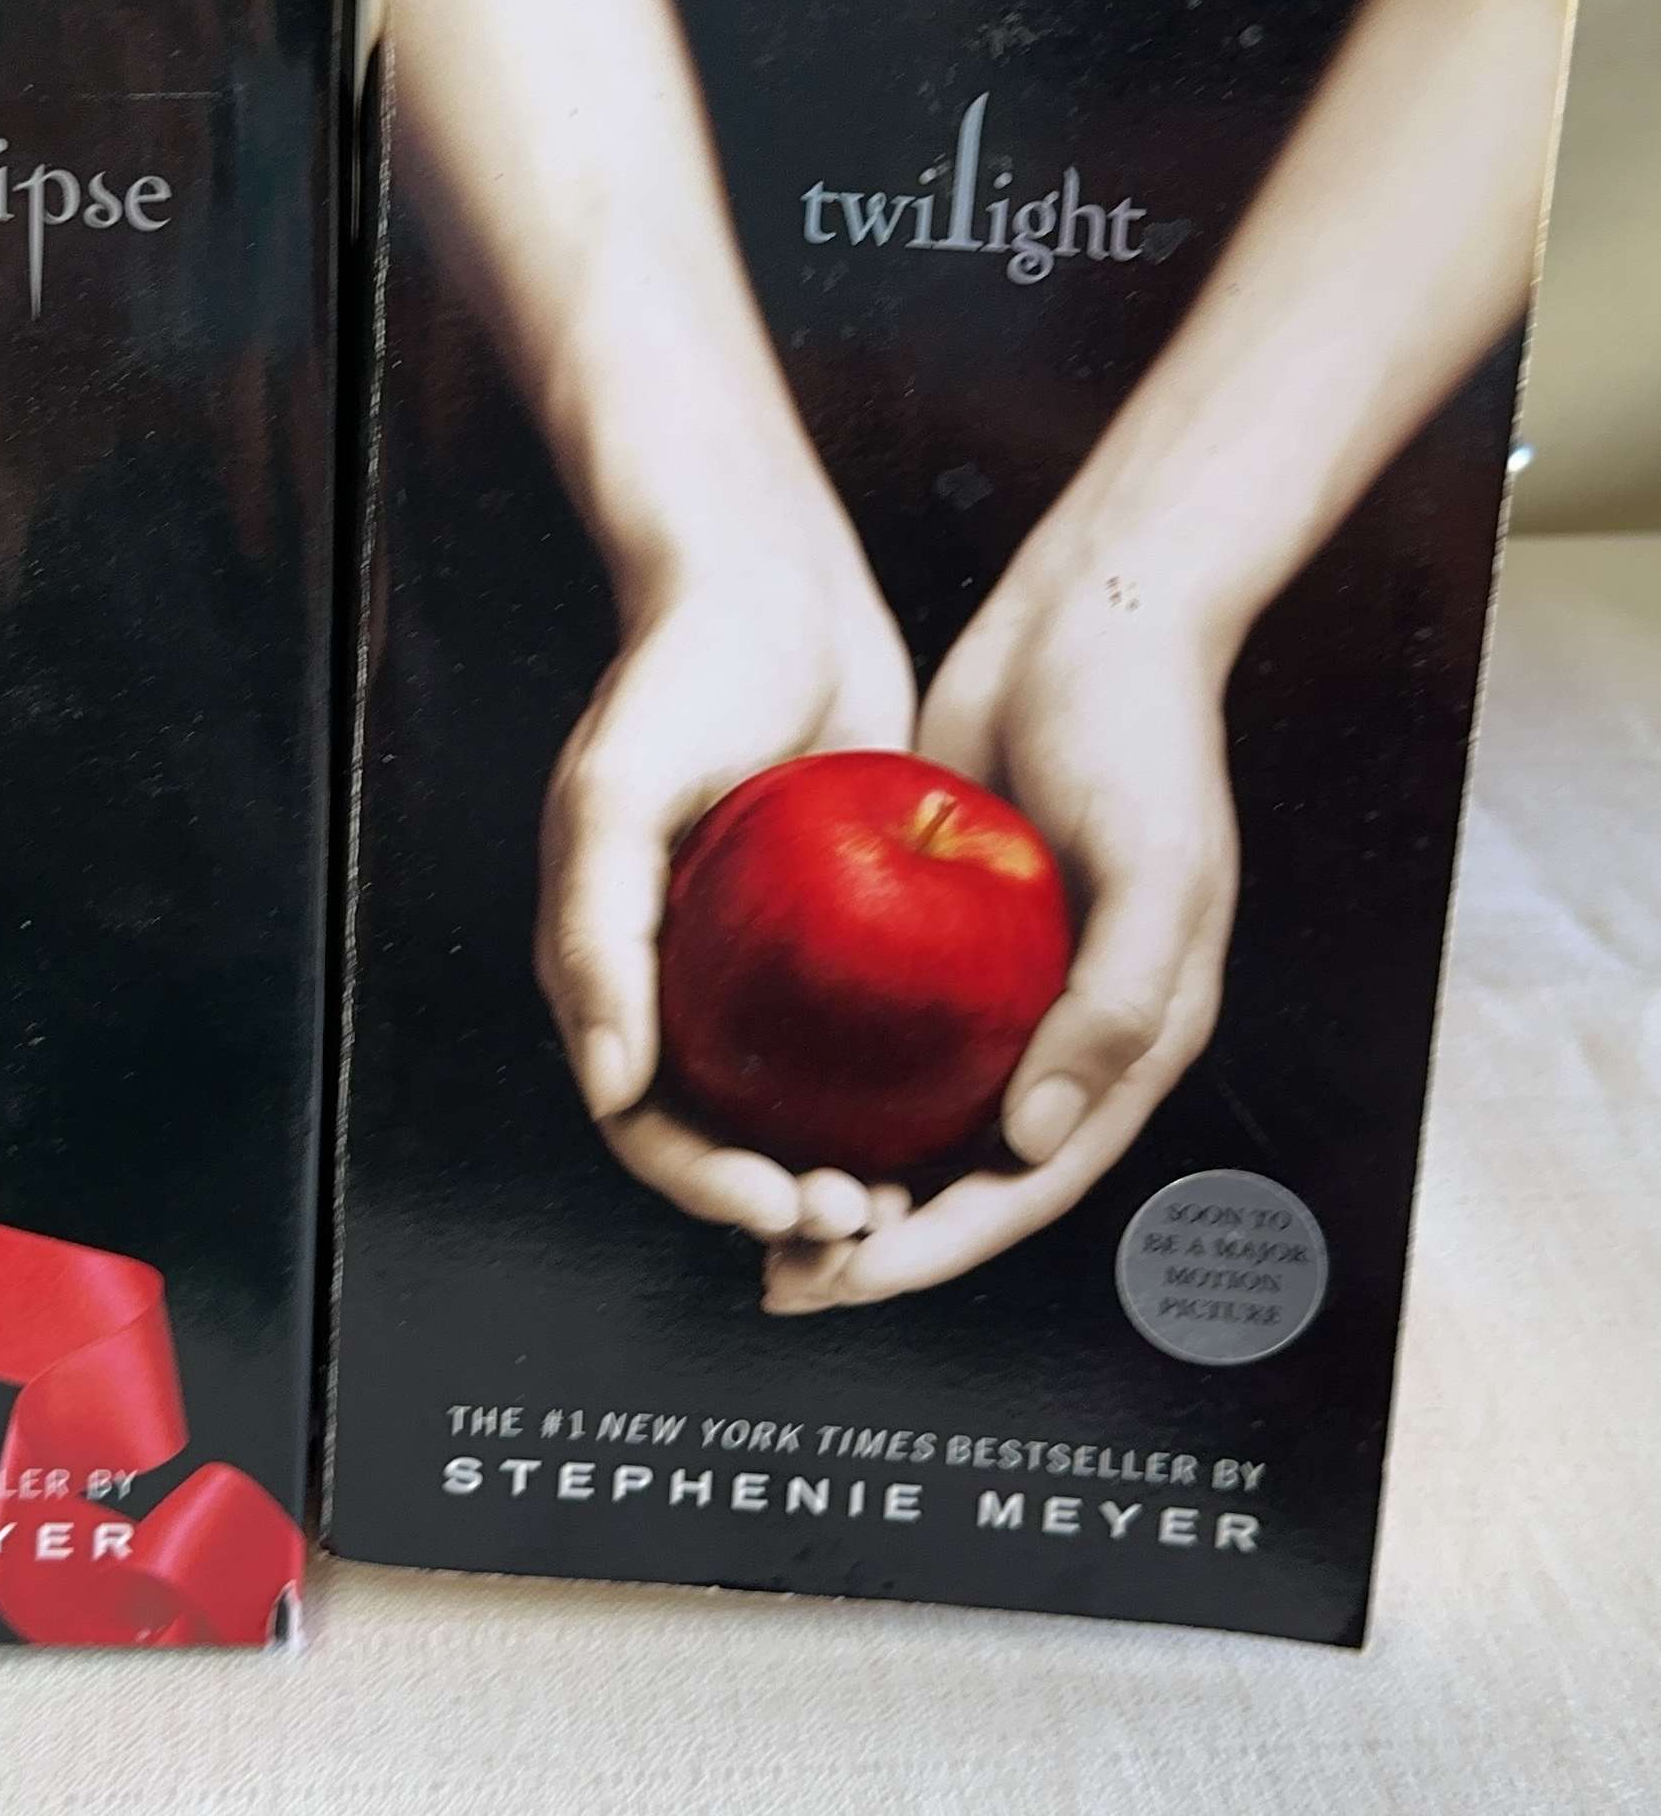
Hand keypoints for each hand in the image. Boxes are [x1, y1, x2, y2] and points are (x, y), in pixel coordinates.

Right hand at [538, 539, 914, 1238]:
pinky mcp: (837, 935)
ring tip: (908, 1196)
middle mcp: (680, 984)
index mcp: (611, 971)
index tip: (783, 1203)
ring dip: (843, 1165)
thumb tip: (614, 1088)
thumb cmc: (680, 678)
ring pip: (800, 1106)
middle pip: (723, 1134)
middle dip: (781, 1199)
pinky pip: (865, 1040)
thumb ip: (595, 937)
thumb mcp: (618, 797)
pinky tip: (960, 1111)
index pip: (644, 1121)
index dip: (703, 1183)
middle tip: (862, 1217)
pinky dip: (896, 1091)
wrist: (772, 583)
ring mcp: (760, 964)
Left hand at [761, 563, 1239, 1312]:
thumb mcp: (1156, 875)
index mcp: (1129, 1048)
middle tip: (779, 1278)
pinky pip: (874, 1033)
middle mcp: (1062, 1036)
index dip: (939, 1249)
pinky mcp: (936, 937)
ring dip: (843, 1176)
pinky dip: (825, 1082)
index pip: (1025, 1187)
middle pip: (961, 1177)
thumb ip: (1110, 1012)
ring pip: (910, 1118)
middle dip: (875, 1241)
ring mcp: (997, 990)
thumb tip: (1029, 1148)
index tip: (845, 1278)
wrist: (1088, 624)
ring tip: (753, 1213)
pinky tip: (747, 1102)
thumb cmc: (1144, 743)